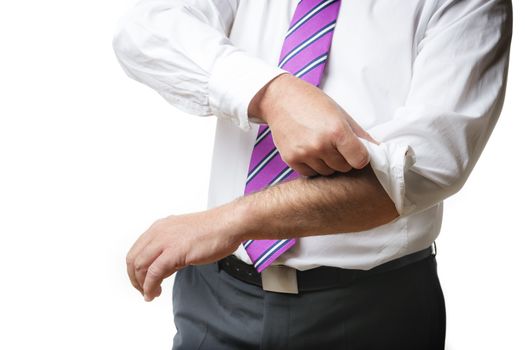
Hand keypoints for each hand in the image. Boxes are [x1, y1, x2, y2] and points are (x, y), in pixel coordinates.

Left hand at [125, 205, 241, 301]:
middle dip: (134, 278)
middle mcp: (159, 232)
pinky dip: (150, 286)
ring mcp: (165, 241)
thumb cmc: (213, 230)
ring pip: (140, 266)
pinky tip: (154, 293)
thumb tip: (163, 270)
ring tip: (150, 294)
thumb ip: (170, 252)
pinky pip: (154, 273)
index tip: (141, 280)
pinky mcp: (174, 252)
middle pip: (133, 258)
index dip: (135, 268)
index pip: (137, 249)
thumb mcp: (184, 238)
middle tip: (142, 290)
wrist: (228, 224)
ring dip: (141, 284)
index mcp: (160, 227)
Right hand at [248, 73, 377, 176]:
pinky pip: (310, 173)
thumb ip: (359, 134)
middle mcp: (321, 145)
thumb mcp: (339, 113)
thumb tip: (378, 149)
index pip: (360, 160)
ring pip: (327, 172)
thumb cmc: (311, 102)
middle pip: (343, 167)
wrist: (279, 98)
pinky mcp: (291, 159)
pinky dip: (312, 166)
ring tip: (320, 145)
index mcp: (337, 131)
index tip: (356, 151)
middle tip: (334, 144)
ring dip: (327, 163)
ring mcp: (305, 154)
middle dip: (343, 159)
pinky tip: (309, 150)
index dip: (360, 157)